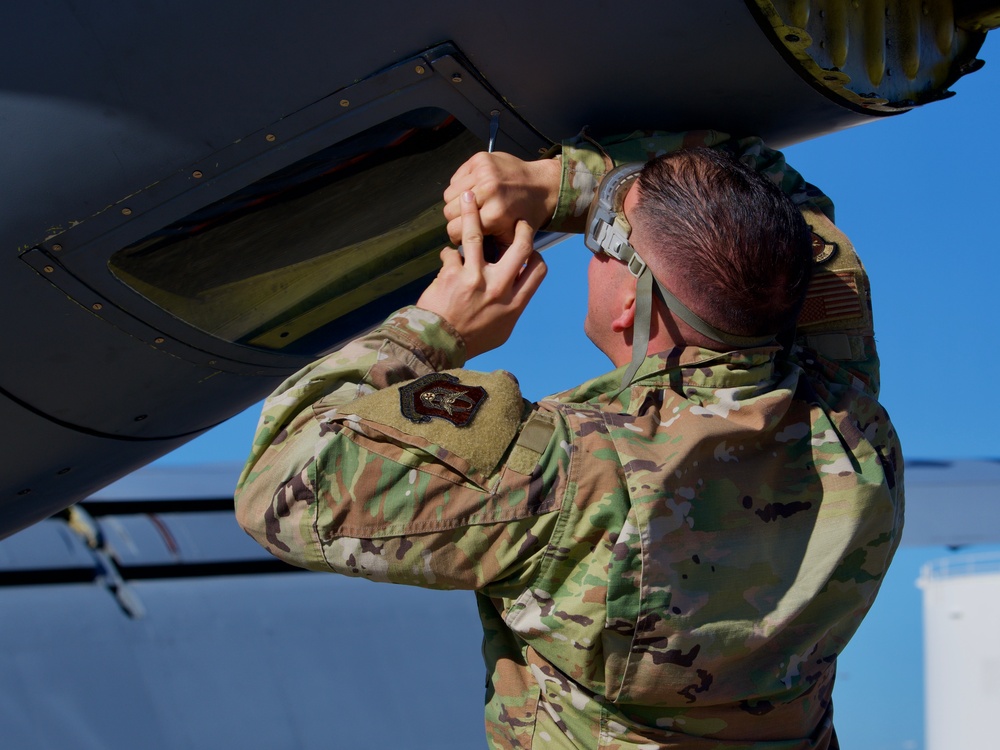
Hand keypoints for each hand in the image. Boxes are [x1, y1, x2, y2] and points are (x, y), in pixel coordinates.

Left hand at [417, 191, 546, 358]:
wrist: (438, 346)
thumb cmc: (471, 341)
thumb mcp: (502, 330)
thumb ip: (511, 308)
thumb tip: (516, 292)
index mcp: (514, 303)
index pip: (538, 269)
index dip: (536, 254)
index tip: (528, 250)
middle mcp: (499, 288)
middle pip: (520, 247)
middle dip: (520, 228)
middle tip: (514, 219)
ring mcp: (475, 279)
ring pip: (478, 235)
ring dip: (472, 213)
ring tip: (469, 196)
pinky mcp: (452, 275)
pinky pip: (450, 253)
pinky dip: (447, 254)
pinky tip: (446, 257)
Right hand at [443, 152, 560, 245]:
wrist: (542, 186)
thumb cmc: (526, 215)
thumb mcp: (512, 239)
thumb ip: (489, 250)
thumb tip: (469, 260)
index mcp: (495, 214)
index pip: (454, 229)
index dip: (457, 236)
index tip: (464, 235)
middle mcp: (488, 191)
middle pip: (448, 211)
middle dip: (456, 219)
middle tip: (469, 220)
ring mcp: (484, 172)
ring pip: (449, 194)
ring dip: (457, 202)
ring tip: (473, 205)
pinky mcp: (480, 159)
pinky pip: (456, 179)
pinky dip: (461, 186)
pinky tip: (475, 190)